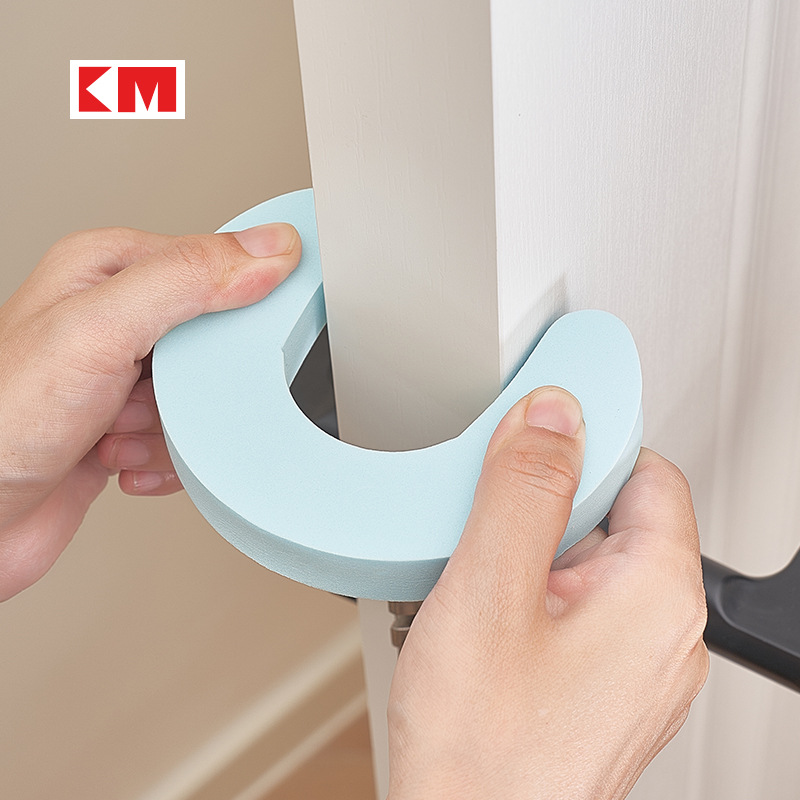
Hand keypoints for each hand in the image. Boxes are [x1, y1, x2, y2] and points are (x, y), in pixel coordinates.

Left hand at [0, 223, 299, 600]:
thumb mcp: (100, 330)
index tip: (250, 336)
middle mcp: (115, 319)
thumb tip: (267, 250)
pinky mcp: (126, 427)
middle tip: (164, 395)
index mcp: (109, 270)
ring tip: (124, 431)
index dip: (243, 299)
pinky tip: (124, 459)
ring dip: (177, 430)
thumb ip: (186, 280)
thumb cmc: (2, 420)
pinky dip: (167, 460)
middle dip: (201, 383)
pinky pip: (188, 440)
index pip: (213, 262)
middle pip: (216, 339)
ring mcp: (120, 377)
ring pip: (206, 396)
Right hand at [387, 387, 707, 799]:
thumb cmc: (483, 751)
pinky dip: (527, 596)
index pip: (645, 472)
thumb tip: (556, 412)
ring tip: (476, 588)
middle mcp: (664, 634)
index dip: (584, 446)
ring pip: (585, 565)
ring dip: (526, 555)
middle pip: (613, 516)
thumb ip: (525, 489)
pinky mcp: (601, 687)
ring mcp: (634, 666)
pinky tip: (484, 622)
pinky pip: (573, 610)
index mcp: (660, 596)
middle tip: (484, 528)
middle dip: (542, 507)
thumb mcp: (489, 590)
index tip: (530, 442)